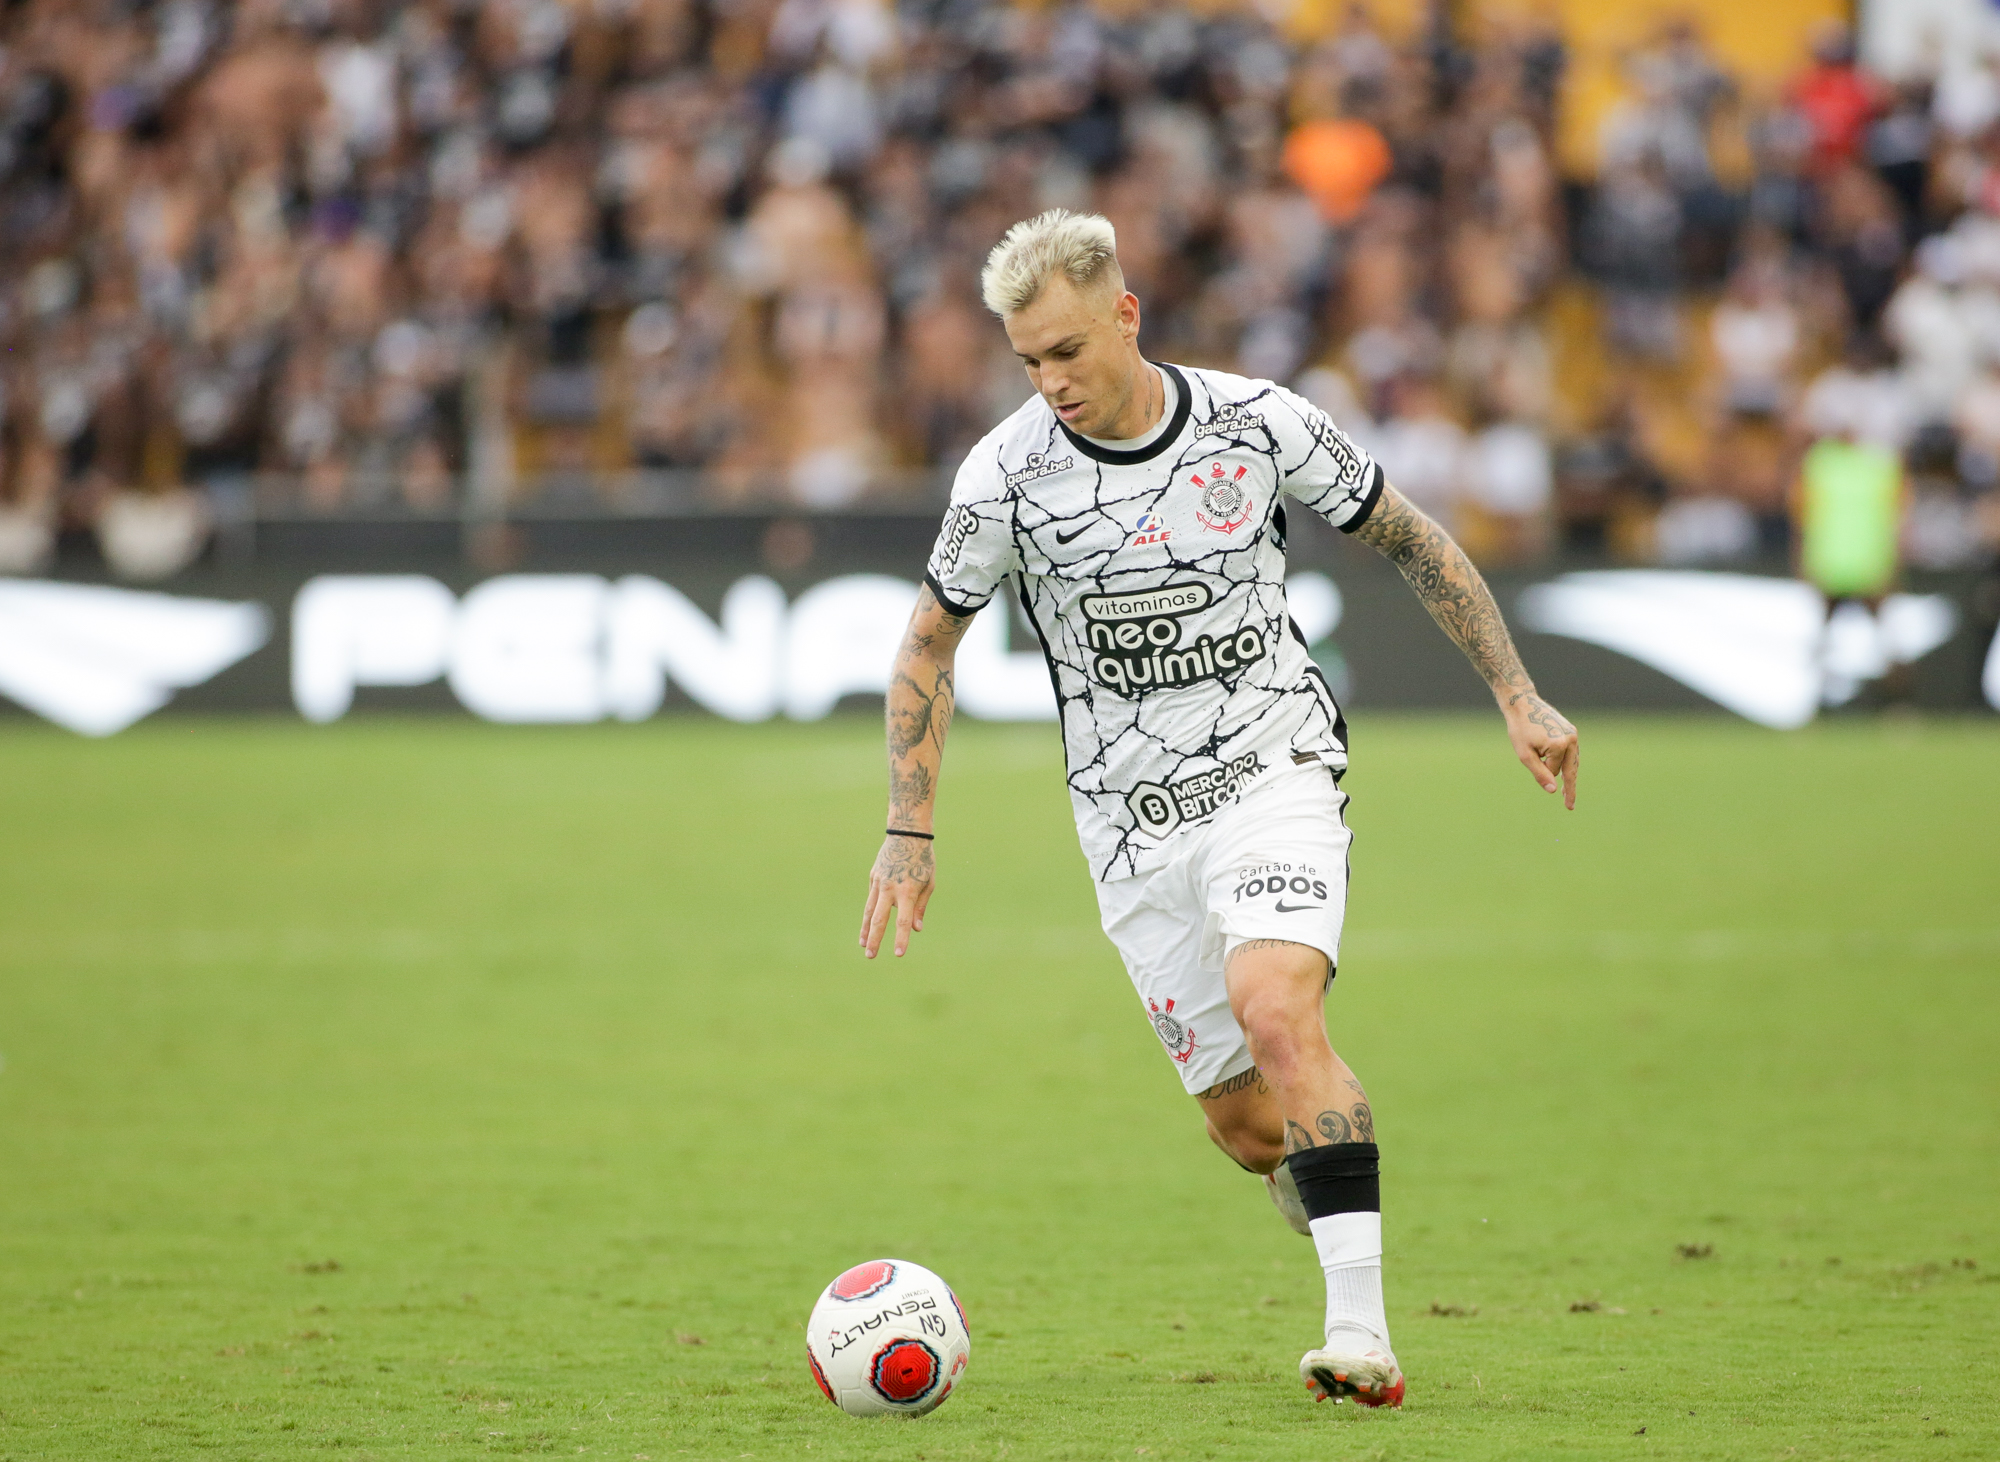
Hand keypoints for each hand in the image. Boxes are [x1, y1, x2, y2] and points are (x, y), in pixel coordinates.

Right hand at [859, 835, 934, 958]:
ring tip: (863, 945)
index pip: (903, 921)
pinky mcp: (873, 876)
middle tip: (870, 956)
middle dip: (874, 939)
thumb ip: (920, 907)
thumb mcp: (929, 883)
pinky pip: (871, 897)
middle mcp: (890, 888)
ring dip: (865, 929)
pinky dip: (870, 911)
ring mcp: (879, 882)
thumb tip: (915, 929)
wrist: (907, 834)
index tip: (899, 954)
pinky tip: (869, 924)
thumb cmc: (923, 860)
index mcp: (907, 891)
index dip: (901, 939)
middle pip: (879, 919)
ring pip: (869, 910)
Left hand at [1503, 690, 1579, 809]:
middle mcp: (1571, 739)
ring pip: (1572, 761)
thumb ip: (1540, 773)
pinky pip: (1571, 752)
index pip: (1554, 770)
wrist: (1522, 703)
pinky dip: (1568, 763)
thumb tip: (1553, 791)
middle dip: (1569, 788)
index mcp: (1560, 744)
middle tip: (1569, 807)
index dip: (1541, 770)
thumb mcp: (1525, 755)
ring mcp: (1573, 734)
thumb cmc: (1520, 729)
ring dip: (1569, 775)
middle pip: (1571, 769)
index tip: (1534, 763)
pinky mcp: (1571, 730)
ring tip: (1566, 793)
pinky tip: (1566, 773)